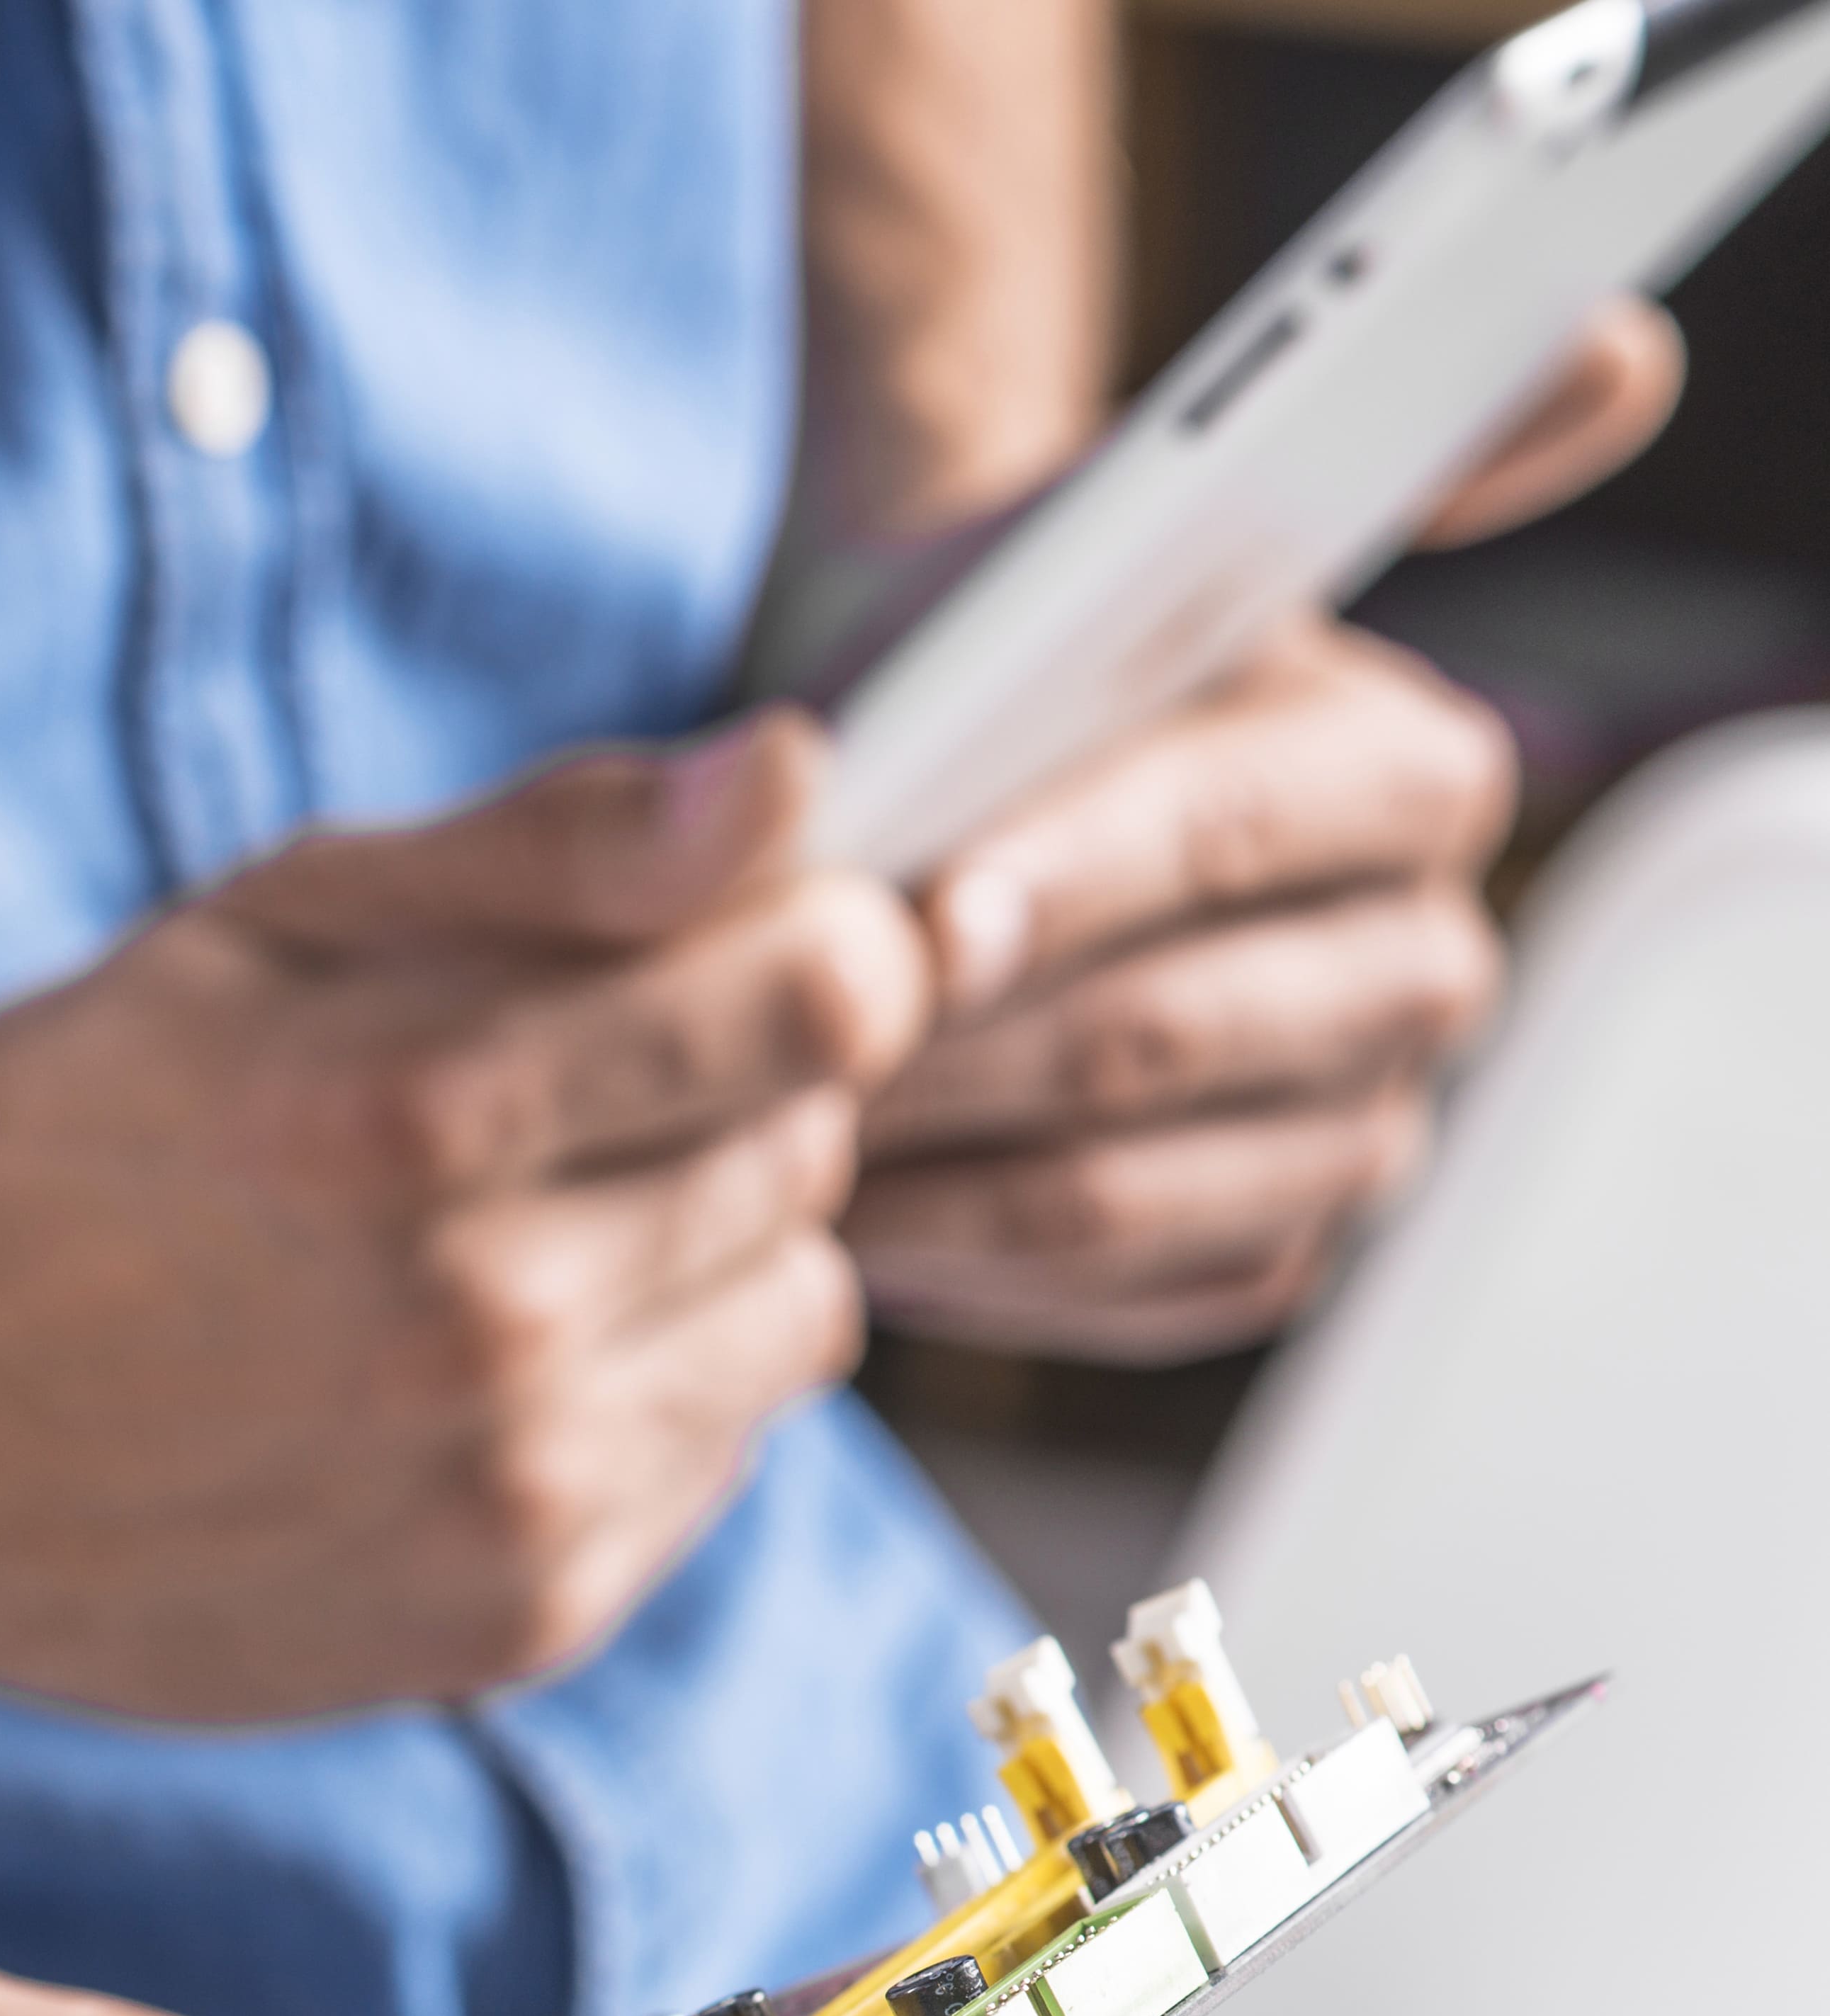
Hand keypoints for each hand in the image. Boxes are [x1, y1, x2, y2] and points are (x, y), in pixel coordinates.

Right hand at [0, 719, 927, 1712]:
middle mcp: (484, 1325)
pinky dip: (643, 1398)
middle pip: (818, 1148)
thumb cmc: (64, 1127)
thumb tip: (793, 777)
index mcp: (415, 1112)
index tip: (727, 944)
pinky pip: (720, 1459)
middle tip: (530, 1107)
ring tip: (504, 1242)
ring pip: (799, 1316)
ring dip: (701, 1257)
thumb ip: (546, 846)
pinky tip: (476, 1374)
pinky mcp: (518, 1622)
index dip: (809, 943)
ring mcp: (510, 1499)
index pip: (832, 996)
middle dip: (720, 1097)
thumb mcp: (266, 924)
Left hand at [845, 306, 1680, 1360]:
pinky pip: (1101, 1290)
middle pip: (1157, 1032)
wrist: (902, 768)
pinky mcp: (1261, 1251)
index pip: (1226, 837)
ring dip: (920, 1151)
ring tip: (769, 1102)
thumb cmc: (975, 644)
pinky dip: (950, 1251)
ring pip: (1112, 1183)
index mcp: (1418, 773)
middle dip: (948, 1033)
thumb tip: (1619, 353)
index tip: (914, 903)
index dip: (1058, 876)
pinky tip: (842, 1189)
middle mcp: (1428, 959)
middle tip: (779, 1026)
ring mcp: (1355, 1125)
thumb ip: (1320, 439)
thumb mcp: (1089, 516)